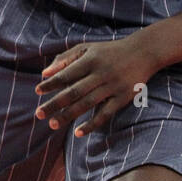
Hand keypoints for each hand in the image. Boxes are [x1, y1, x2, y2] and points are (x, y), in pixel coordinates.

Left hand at [35, 35, 160, 135]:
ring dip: (68, 115)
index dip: (51, 83)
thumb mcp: (87, 48)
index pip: (66, 74)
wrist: (144, 51)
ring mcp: (113, 86)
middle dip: (55, 103)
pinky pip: (105, 114)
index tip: (37, 91)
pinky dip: (92, 124)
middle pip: (74, 91)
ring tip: (52, 124)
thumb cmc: (109, 51)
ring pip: (87, 104)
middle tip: (38, 114)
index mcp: (90, 60)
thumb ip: (65, 59)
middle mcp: (101, 73)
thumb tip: (44, 73)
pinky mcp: (123, 97)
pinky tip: (78, 133)